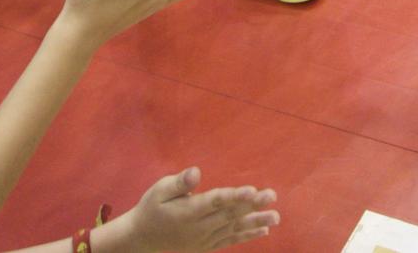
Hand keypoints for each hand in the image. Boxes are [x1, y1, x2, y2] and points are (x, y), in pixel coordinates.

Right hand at [121, 168, 278, 250]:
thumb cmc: (151, 209)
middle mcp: (199, 227)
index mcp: (188, 212)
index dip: (234, 196)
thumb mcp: (158, 191)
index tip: (252, 190)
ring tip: (275, 217)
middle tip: (272, 196)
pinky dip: (246, 236)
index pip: (215, 202)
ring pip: (234, 229)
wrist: (141, 240)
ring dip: (256, 222)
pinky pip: (229, 241)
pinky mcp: (207, 246)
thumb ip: (178, 183)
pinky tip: (263, 230)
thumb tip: (195, 172)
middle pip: (229, 215)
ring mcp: (205, 239)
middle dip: (252, 206)